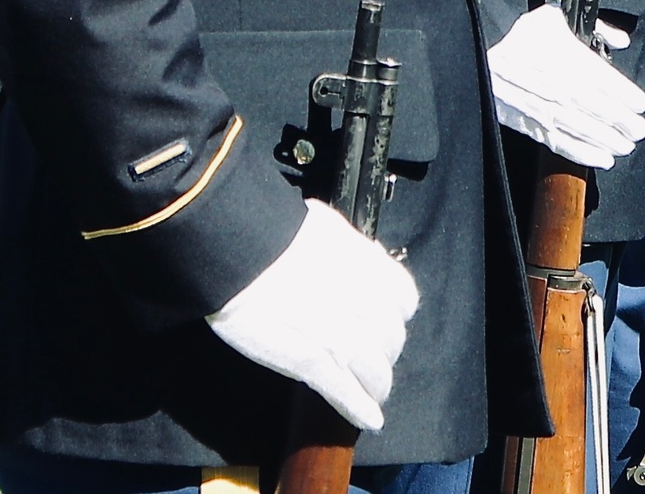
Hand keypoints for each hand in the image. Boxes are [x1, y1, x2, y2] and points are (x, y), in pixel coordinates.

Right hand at [206, 198, 417, 430]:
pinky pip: (345, 391)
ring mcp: (339, 334)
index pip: (404, 297)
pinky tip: (368, 418)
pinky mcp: (311, 362)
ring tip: (374, 394)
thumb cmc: (274, 230)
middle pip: (391, 338)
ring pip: (374, 370)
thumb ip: (349, 249)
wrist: (241, 250)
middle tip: (376, 359)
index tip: (389, 320)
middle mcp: (361, 300)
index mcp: (366, 265)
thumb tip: (365, 257)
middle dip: (386, 352)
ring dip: (377, 386)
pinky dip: (358, 408)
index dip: (398, 314)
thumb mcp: (324, 226)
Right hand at [487, 2, 644, 167]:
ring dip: (611, 141)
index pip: (609, 82)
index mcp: (570, 59)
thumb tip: (619, 39)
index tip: (640, 104)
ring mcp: (549, 110)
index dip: (629, 97)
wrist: (479, 57)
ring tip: (625, 146)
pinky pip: (565, 145)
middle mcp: (563, 87)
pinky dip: (587, 155)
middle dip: (625, 123)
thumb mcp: (552, 18)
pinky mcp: (534, 126)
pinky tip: (604, 159)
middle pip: (603, 110)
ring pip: (588, 130)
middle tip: (637, 129)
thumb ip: (594, 27)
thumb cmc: (518, 38)